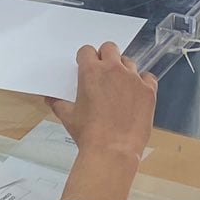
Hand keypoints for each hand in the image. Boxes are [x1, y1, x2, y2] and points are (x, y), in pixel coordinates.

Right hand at [49, 42, 157, 199]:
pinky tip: (136, 95)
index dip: (86, 59)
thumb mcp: (68, 117)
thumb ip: (58, 103)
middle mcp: (113, 69)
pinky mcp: (148, 90)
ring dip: (123, 70)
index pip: (87, 51)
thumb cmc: (89, 134)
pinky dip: (142, 83)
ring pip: (129, 62)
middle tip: (104, 74)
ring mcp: (133, 78)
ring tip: (120, 88)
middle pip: (110, 48)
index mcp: (91, 71)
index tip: (87, 67)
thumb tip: (51, 99)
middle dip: (106, 57)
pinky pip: (148, 77)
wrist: (113, 151)